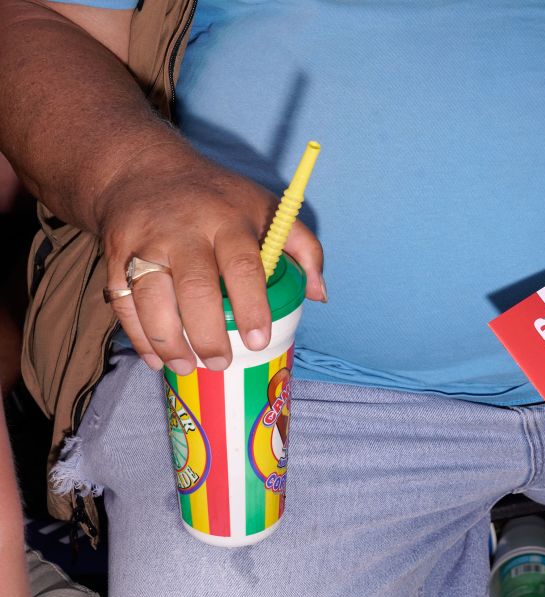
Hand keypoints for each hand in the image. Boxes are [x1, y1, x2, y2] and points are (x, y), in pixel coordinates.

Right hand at [99, 146, 324, 373]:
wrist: (141, 171)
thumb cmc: (217, 199)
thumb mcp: (265, 206)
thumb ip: (302, 246)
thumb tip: (318, 293)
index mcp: (227, 219)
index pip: (242, 264)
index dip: (252, 305)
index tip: (258, 339)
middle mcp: (183, 231)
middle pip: (194, 287)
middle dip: (208, 333)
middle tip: (221, 362)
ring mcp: (144, 244)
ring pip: (150, 298)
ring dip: (168, 341)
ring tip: (186, 367)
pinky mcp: (115, 257)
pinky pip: (123, 303)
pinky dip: (138, 337)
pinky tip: (158, 360)